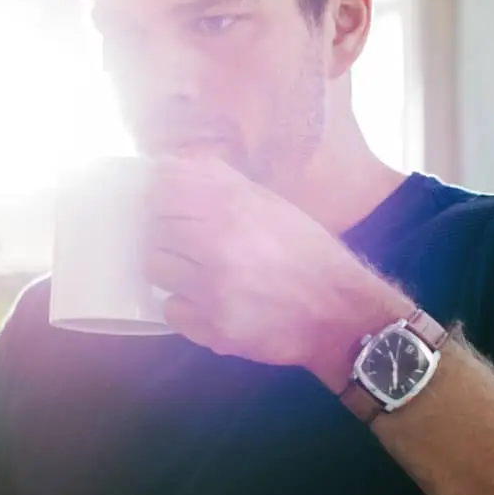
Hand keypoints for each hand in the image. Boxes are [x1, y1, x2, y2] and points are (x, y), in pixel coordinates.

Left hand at [143, 156, 411, 383]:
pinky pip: (170, 309)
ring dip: (173, 269)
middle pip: (154, 227)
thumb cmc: (307, 253)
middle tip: (192, 244)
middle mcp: (217, 243)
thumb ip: (221, 184)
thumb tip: (171, 167)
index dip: (162, 194)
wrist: (339, 312)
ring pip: (155, 267)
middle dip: (169, 233)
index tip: (171, 205)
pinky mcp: (214, 327)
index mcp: (233, 205)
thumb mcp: (271, 205)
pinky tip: (209, 302)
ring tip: (201, 273)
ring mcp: (213, 288)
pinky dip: (184, 306)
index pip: (162, 185)